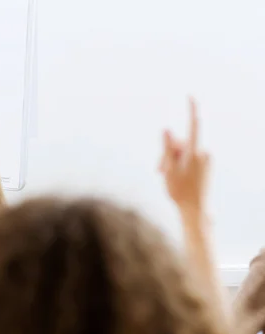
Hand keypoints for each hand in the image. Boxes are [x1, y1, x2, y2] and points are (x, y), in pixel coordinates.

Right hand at [158, 98, 209, 212]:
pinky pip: (187, 157)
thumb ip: (167, 148)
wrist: (196, 210)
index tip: (190, 95)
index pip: (194, 125)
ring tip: (163, 175)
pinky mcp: (203, 164)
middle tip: (158, 171)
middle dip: (167, 152)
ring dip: (170, 160)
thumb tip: (166, 129)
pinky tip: (171, 175)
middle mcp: (203, 153)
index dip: (192, 109)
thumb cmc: (181, 191)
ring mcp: (204, 159)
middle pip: (180, 142)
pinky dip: (177, 163)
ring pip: (182, 151)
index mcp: (196, 152)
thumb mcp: (169, 169)